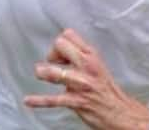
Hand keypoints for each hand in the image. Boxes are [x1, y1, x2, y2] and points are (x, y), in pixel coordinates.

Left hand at [24, 29, 148, 129]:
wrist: (120, 112)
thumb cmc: (107, 91)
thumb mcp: (96, 66)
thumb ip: (80, 57)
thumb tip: (61, 53)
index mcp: (91, 56)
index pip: (69, 35)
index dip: (59, 44)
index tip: (59, 55)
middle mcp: (86, 66)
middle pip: (60, 45)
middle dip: (51, 54)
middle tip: (52, 64)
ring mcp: (81, 84)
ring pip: (55, 71)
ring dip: (43, 72)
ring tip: (40, 73)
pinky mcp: (77, 101)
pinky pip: (53, 100)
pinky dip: (38, 101)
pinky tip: (28, 101)